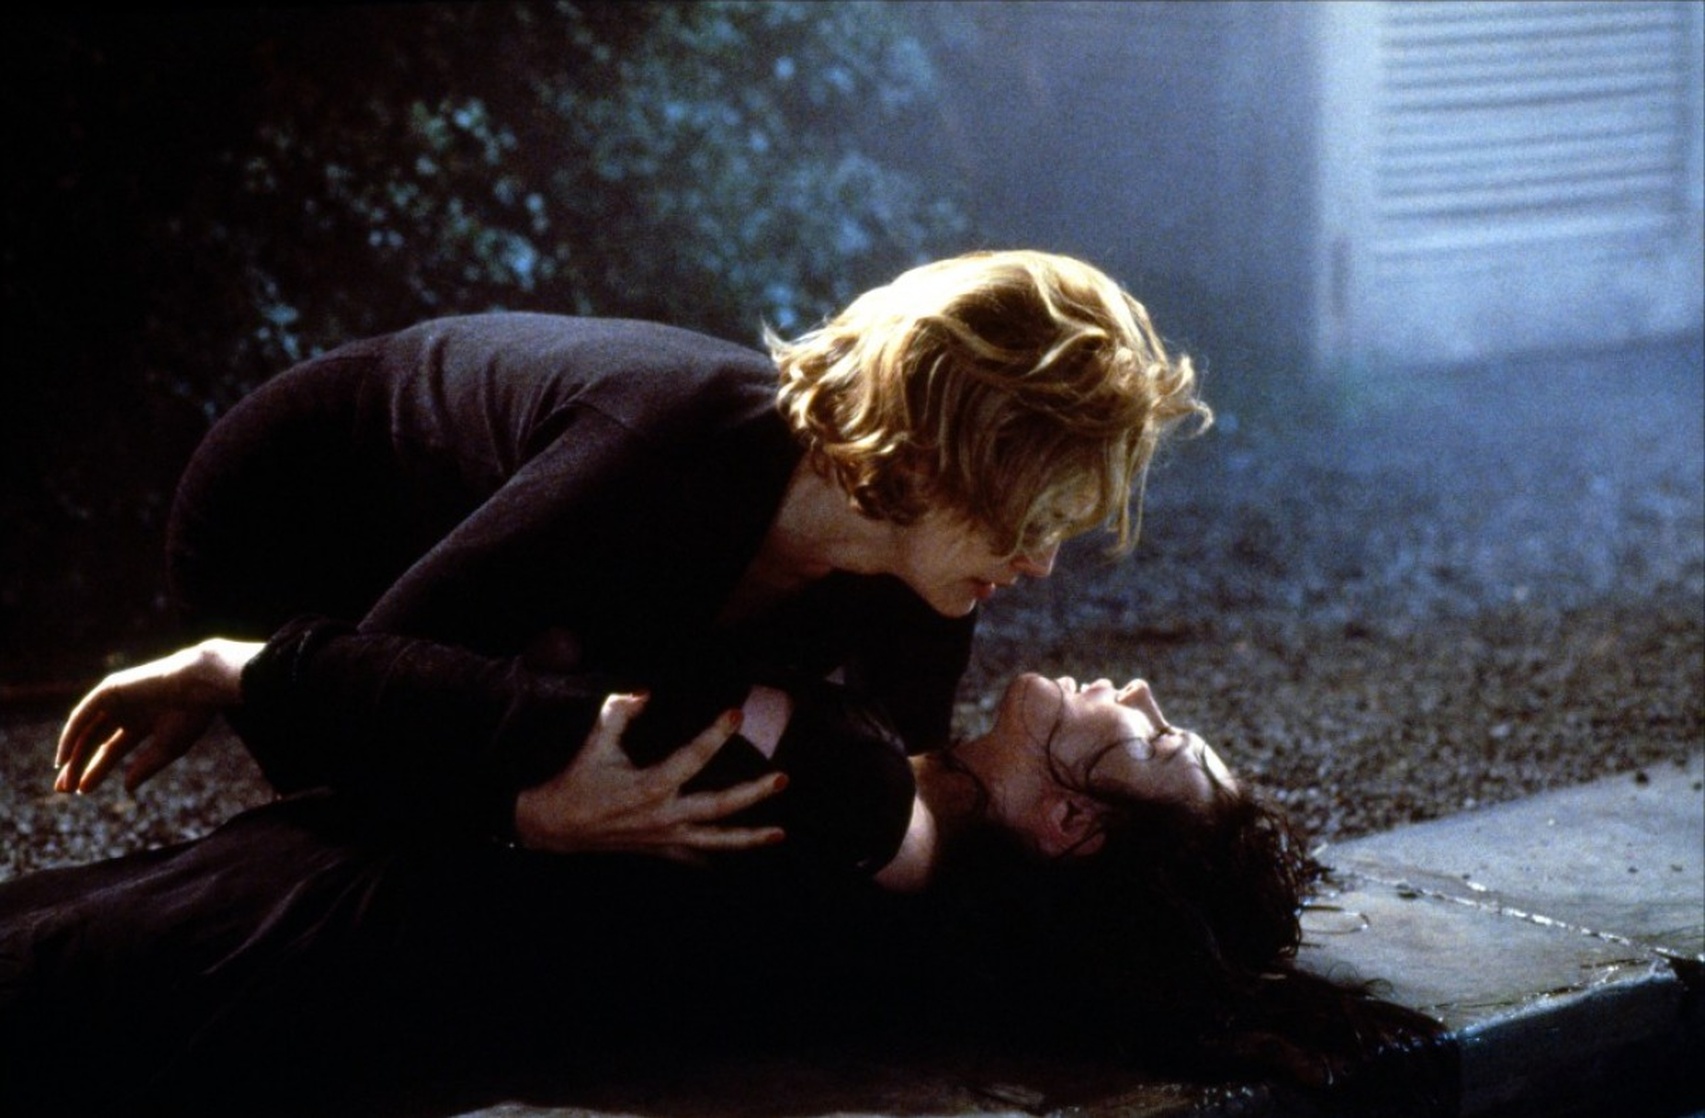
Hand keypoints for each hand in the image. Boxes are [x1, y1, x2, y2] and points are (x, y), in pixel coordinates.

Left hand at [54, 639, 261, 793]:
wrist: (199, 685)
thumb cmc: (191, 715)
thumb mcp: (168, 748)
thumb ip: (146, 767)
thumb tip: (126, 787)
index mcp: (143, 723)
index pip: (111, 749)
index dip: (96, 770)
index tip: (83, 791)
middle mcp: (126, 710)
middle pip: (94, 741)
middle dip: (80, 765)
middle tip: (66, 790)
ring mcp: (117, 699)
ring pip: (86, 730)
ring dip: (72, 755)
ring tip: (64, 779)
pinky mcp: (110, 689)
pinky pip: (84, 714)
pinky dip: (71, 735)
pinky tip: (64, 756)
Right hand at [514, 692, 787, 859]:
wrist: (555, 826)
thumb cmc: (577, 781)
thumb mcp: (595, 743)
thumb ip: (618, 713)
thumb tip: (642, 692)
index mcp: (650, 785)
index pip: (693, 756)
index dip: (716, 734)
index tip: (735, 714)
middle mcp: (663, 815)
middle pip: (719, 806)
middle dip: (754, 793)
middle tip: (782, 779)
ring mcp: (664, 837)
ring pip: (715, 840)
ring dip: (749, 838)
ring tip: (779, 834)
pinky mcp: (659, 849)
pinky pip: (695, 855)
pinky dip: (717, 856)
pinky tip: (740, 855)